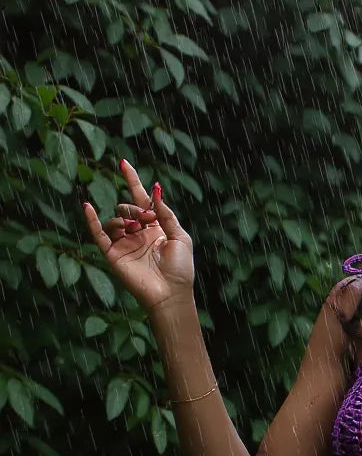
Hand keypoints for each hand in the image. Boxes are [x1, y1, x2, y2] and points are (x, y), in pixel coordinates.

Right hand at [82, 159, 194, 313]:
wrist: (171, 292)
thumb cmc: (180, 267)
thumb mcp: (180, 236)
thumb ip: (166, 214)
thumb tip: (156, 190)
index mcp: (156, 227)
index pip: (141, 199)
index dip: (133, 181)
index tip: (123, 162)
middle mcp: (138, 233)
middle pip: (127, 207)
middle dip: (136, 209)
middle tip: (146, 221)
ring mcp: (125, 243)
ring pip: (115, 220)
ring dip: (123, 219)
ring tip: (134, 229)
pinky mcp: (113, 254)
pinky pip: (98, 234)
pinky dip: (92, 220)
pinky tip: (87, 207)